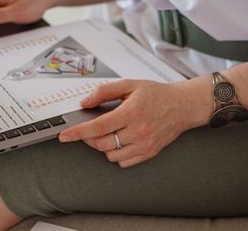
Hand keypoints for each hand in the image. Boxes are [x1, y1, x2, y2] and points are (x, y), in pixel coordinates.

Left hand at [58, 79, 211, 167]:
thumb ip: (105, 92)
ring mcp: (144, 144)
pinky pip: (124, 162)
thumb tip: (85, 102)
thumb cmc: (157, 94)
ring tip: (110, 133)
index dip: (78, 132)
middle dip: (88, 138)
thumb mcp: (130, 85)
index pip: (97, 127)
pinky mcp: (149, 152)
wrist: (183, 105)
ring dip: (103, 146)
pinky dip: (117, 154)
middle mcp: (138, 131)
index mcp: (131, 112)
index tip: (64, 136)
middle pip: (101, 143)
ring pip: (111, 155)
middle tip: (89, 129)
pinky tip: (120, 141)